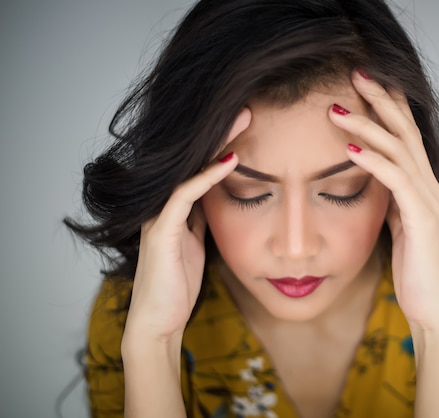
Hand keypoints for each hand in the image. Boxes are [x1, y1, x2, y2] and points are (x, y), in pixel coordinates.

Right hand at [124, 108, 250, 342]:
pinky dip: (208, 176)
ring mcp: (160, 215)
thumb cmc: (179, 284)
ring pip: (188, 167)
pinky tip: (231, 160)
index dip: (223, 144)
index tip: (250, 125)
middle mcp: (165, 205)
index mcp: (175, 208)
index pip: (200, 166)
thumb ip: (202, 220)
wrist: (159, 320)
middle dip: (222, 132)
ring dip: (218, 142)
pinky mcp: (162, 230)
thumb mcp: (197, 244)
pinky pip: (185, 194)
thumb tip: (221, 200)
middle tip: (249, 108)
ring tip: (244, 119)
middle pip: (193, 158)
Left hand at [328, 72, 438, 331]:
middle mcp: (429, 185)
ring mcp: (428, 200)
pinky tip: (349, 149)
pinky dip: (373, 162)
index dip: (387, 106)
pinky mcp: (422, 219)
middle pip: (405, 130)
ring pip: (399, 150)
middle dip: (380, 100)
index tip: (363, 83)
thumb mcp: (400, 225)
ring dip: (367, 126)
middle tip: (355, 73)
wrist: (434, 307)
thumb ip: (392, 199)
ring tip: (337, 109)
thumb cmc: (415, 268)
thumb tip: (374, 180)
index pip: (405, 135)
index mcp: (421, 185)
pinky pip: (396, 182)